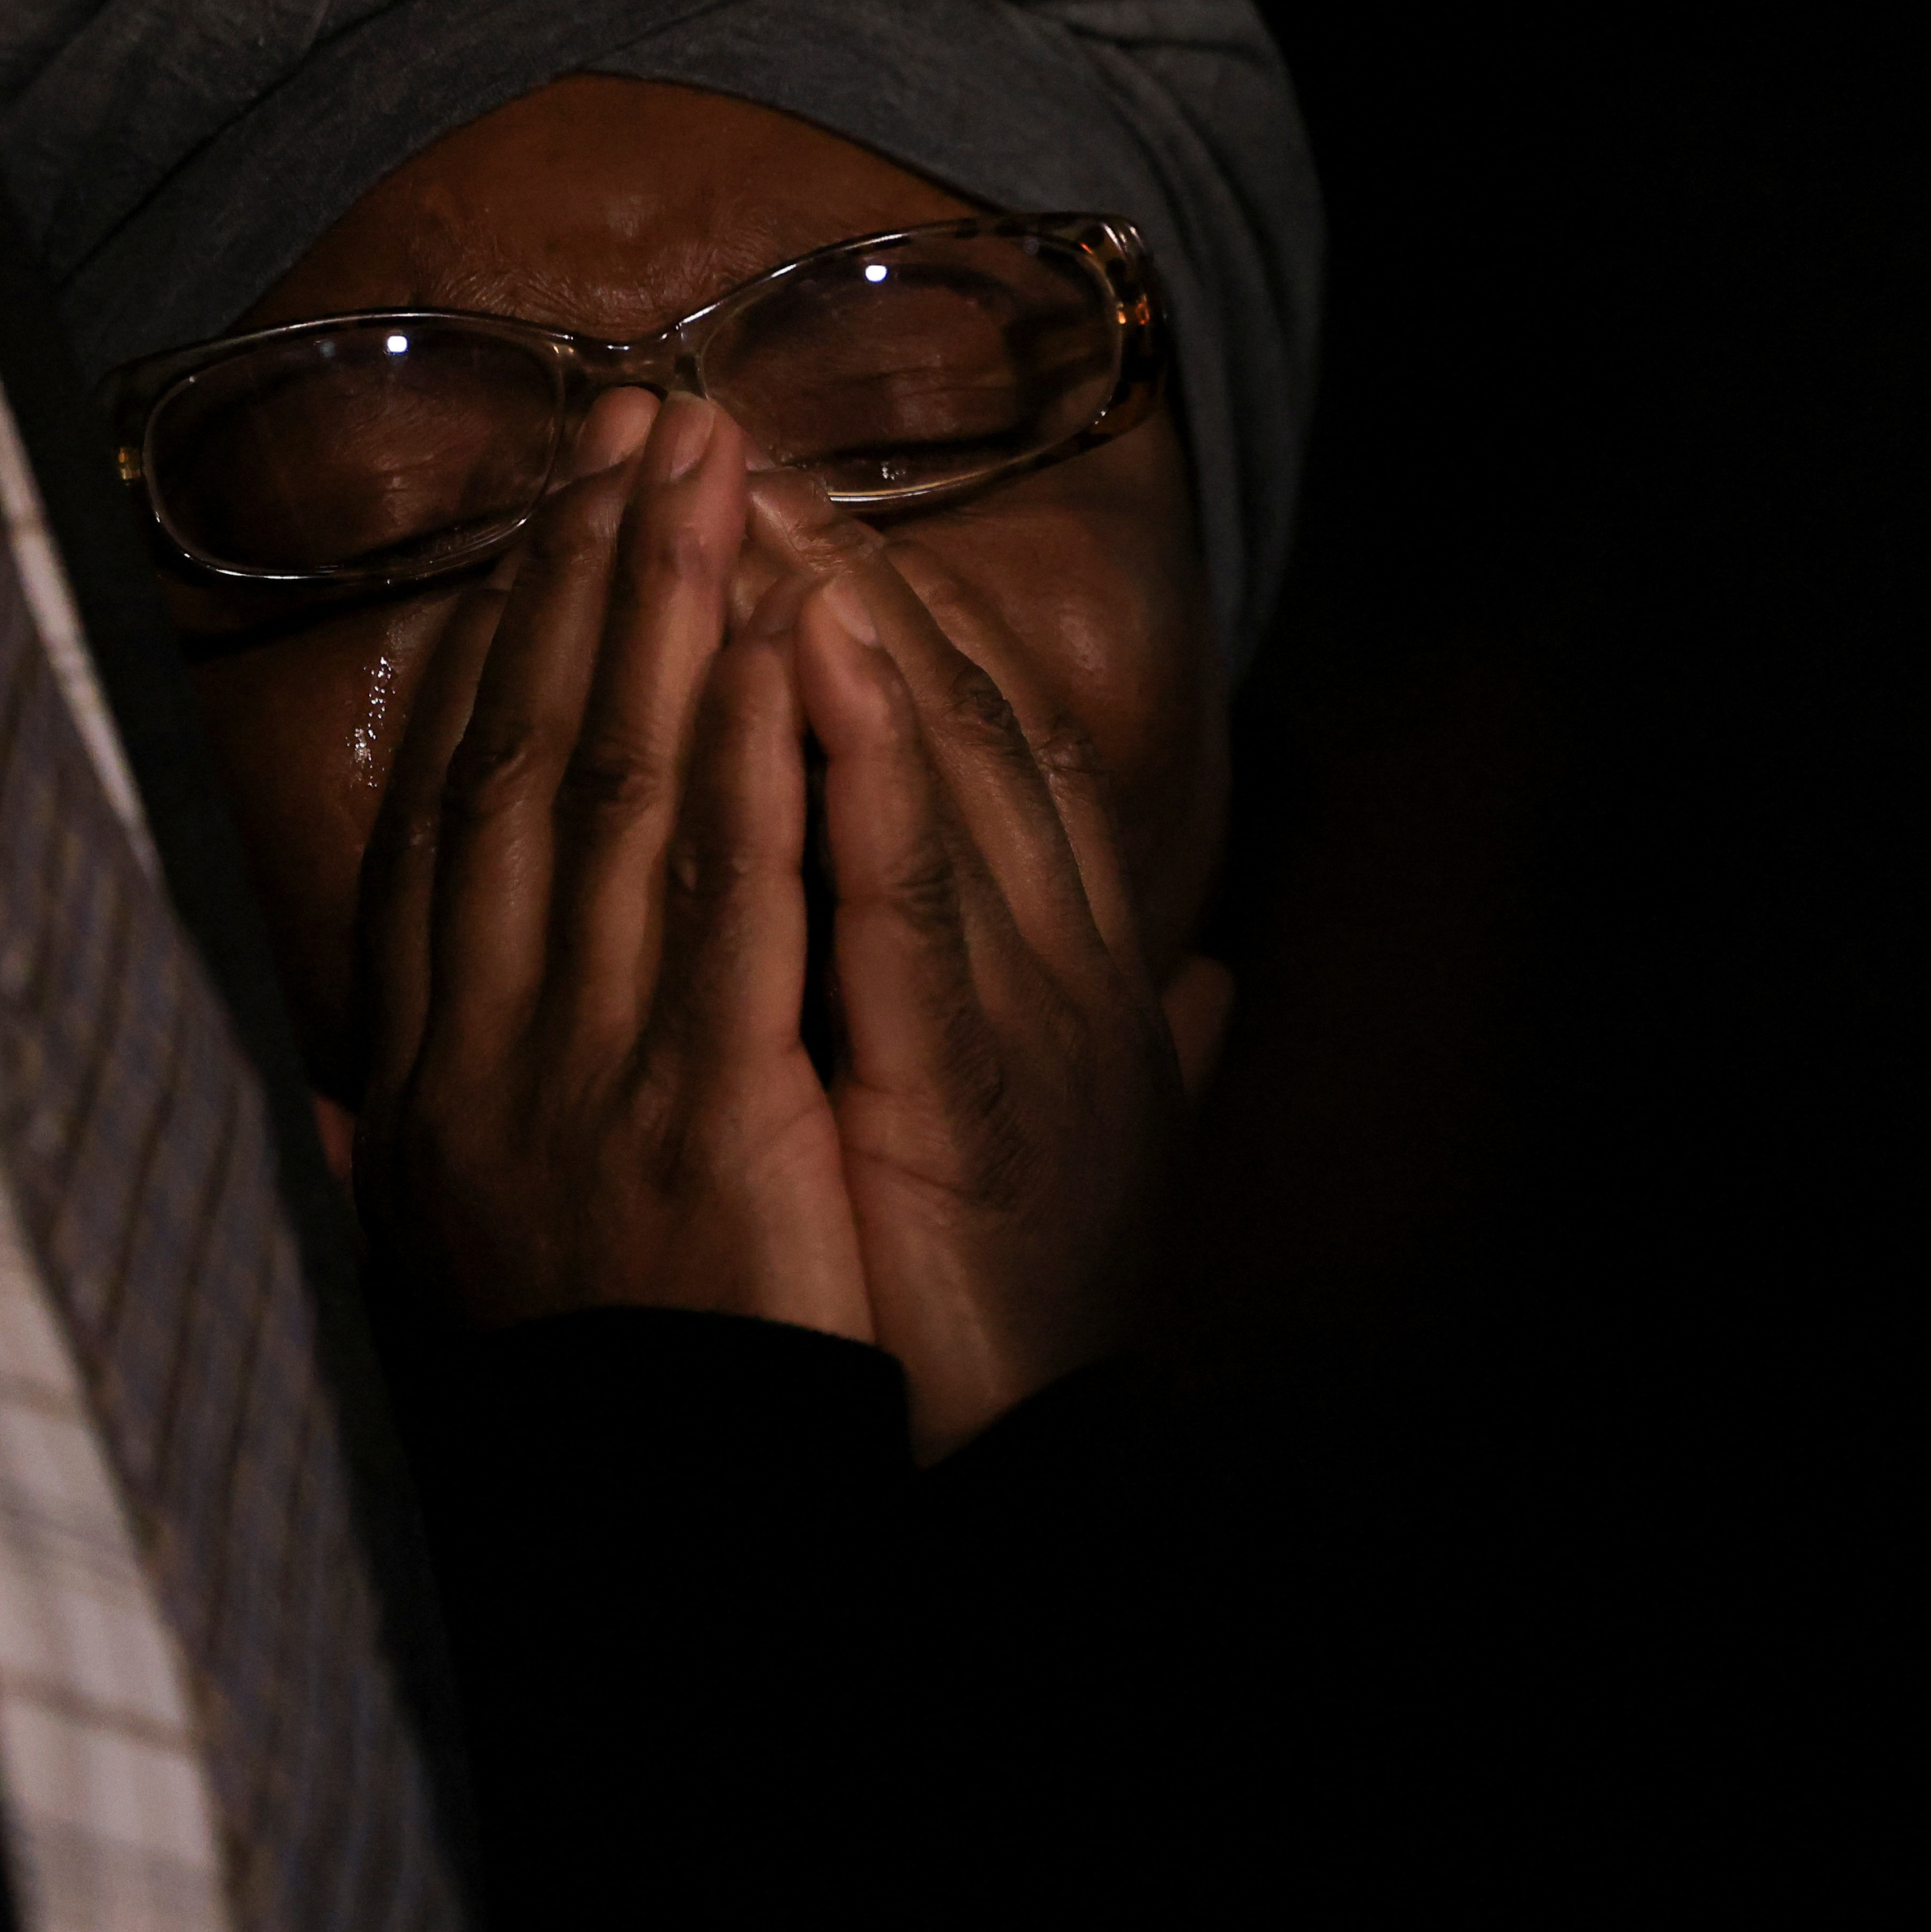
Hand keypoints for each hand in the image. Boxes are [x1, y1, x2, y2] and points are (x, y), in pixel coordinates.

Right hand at [353, 390, 866, 1337]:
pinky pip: (730, 901)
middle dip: (584, 579)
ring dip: (663, 618)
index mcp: (430, 1072)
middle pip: (522, 762)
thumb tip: (291, 1100)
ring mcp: (586, 1076)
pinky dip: (752, 758)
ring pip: (613, 794)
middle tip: (644, 422)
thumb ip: (376, 1160)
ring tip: (711, 473)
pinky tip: (783, 644)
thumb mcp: (445, 1261)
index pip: (451, 817)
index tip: (547, 525)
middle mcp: (480, 1052)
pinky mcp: (705, 1114)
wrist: (661, 1535)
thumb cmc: (593, 1394)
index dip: (498, 654)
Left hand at [745, 476, 1204, 1457]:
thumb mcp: (1069, 1157)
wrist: (1047, 1484)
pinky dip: (866, 755)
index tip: (774, 517)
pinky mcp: (976, 1073)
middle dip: (828, 573)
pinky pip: (911, 885)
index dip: (874, 622)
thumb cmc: (1034, 1330)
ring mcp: (1023, 1005)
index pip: (966, 751)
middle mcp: (1056, 957)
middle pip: (938, 720)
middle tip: (715, 447)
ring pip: (927, 762)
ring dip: (840, 612)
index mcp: (1061, 968)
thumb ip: (1124, 1055)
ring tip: (748, 493)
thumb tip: (1215, 987)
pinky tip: (807, 646)